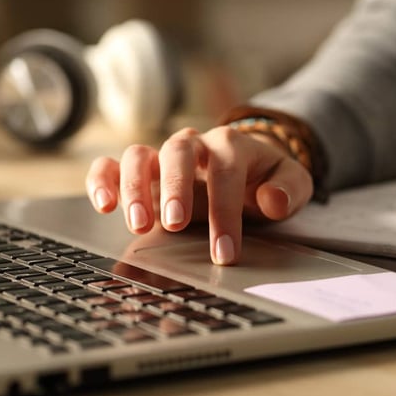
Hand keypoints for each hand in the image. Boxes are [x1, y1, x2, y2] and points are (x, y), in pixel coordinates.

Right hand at [85, 126, 313, 264]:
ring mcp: (164, 156)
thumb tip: (271, 201)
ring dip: (135, 187)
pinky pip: (113, 165)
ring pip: (140, 155)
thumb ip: (288, 189)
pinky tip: (104, 205)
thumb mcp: (292, 182)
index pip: (226, 171)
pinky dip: (103, 180)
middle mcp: (195, 145)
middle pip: (178, 152)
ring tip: (138, 224)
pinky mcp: (143, 171)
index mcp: (232, 144)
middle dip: (175, 188)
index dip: (225, 211)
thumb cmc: (268, 179)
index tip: (224, 251)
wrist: (250, 169)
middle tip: (175, 224)